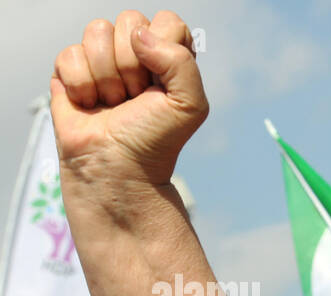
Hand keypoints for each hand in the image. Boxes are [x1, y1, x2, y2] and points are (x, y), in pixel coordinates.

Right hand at [51, 10, 207, 185]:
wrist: (117, 168)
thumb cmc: (155, 140)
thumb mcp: (190, 105)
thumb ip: (181, 62)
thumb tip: (139, 34)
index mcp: (169, 56)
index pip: (168, 22)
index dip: (163, 50)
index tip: (161, 85)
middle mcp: (136, 52)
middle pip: (130, 22)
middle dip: (133, 66)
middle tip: (136, 98)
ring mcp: (102, 58)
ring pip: (96, 31)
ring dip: (106, 76)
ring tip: (114, 102)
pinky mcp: (71, 69)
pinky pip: (70, 53)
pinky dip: (81, 84)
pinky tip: (90, 104)